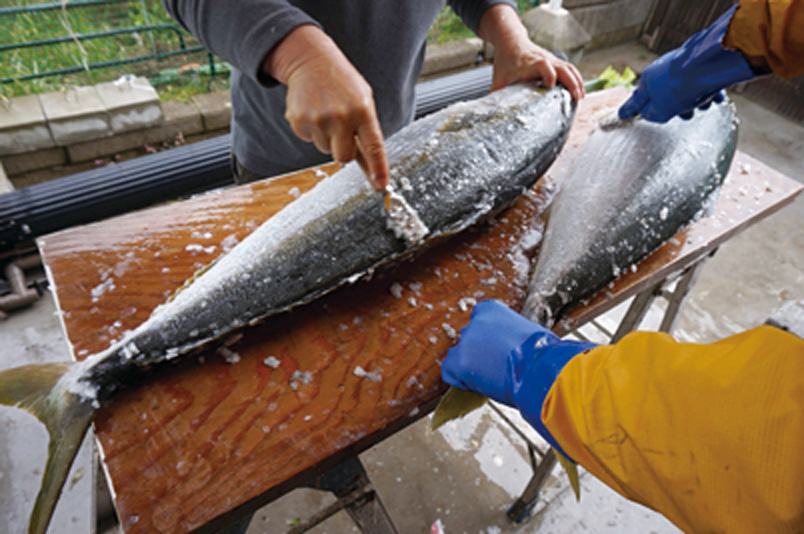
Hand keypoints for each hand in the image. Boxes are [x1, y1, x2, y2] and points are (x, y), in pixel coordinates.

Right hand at [264, 25, 388, 189]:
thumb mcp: (363, 100)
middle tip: (341, 129)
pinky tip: (314, 111)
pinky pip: (309, 140)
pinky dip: (312, 130)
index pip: (374, 147)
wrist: (311, 60)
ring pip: (325, 150)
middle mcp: (341, 117)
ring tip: (326, 112)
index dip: (378, 169)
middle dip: (344, 150)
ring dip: (327, 137)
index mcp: (362, 110)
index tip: (381, 185)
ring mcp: (318, 120)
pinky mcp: (299, 121)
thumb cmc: (342, 83)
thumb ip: (367, 131)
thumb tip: (372, 167)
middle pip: (344, 158)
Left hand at [442, 300, 594, 453]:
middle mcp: (475, 322)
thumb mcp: (527, 332)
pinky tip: (476, 384)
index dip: (485, 338)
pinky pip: (449, 371)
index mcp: (491, 309)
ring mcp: (466, 341)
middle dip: (478, 352)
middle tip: (495, 366)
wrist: (543, 368)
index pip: (478, 320)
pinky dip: (460, 380)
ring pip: (459, 355)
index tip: (494, 349)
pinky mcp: (460, 362)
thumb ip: (508, 334)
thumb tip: (509, 345)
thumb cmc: (542, 353)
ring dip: (471, 365)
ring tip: (490, 377)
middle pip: (469, 338)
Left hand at [479, 4, 584, 99]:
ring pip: (569, 68)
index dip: (548, 74)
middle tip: (576, 96)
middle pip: (562, 67)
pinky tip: (579, 91)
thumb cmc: (505, 60)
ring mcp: (551, 60)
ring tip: (580, 97)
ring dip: (576, 81)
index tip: (551, 86)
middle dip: (571, 81)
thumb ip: (495, 96)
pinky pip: (569, 68)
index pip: (543, 65)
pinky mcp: (555, 61)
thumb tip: (489, 114)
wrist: (511, 41)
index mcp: (529, 63)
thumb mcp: (499, 78)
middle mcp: (543, 59)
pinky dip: (576, 78)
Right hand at [618, 5, 754, 122]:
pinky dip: (710, 91)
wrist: (707, 68)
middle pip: (666, 97)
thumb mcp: (660, 110)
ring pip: (687, 91)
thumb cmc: (680, 89)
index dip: (629, 110)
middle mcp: (663, 71)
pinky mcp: (701, 64)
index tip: (622, 115)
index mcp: (648, 81)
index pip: (635, 101)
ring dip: (696, 101)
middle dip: (678, 109)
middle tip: (685, 114)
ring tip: (704, 103)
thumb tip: (648, 114)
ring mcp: (682, 66)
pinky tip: (717, 96)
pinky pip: (703, 83)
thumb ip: (651, 114)